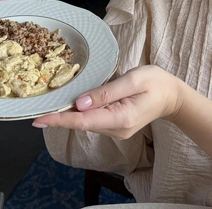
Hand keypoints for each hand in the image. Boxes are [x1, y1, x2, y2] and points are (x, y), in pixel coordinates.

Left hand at [33, 65, 183, 139]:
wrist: (173, 96)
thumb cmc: (155, 83)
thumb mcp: (132, 80)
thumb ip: (106, 92)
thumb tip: (79, 103)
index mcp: (121, 118)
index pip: (83, 121)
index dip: (59, 120)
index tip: (39, 119)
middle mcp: (116, 129)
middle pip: (82, 123)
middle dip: (60, 116)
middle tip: (38, 108)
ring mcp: (116, 131)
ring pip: (87, 123)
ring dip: (69, 115)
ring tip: (50, 105)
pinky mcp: (116, 127)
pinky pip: (94, 121)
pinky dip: (80, 114)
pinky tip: (71, 106)